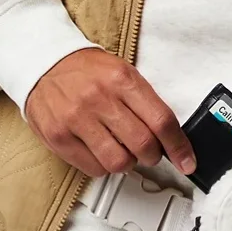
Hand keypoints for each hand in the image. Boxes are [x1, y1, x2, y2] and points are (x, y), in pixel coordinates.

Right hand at [24, 48, 196, 177]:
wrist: (43, 62)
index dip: (179, 147)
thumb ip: (146, 103)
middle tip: (150, 153)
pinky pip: (93, 168)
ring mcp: (77, 119)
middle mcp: (100, 99)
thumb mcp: (122, 72)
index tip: (187, 161)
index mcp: (122, 80)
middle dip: (153, 156)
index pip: (161, 120)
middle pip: (143, 145)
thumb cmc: (87, 70)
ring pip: (119, 162)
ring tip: (122, 151)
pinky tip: (101, 152)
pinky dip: (104, 167)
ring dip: (128, 163)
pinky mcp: (59, 136)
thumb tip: (171, 138)